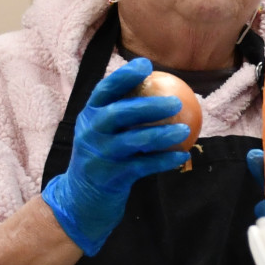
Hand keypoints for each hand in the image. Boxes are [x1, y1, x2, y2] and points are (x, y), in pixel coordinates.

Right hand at [41, 59, 192, 253]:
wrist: (79, 198)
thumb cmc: (101, 155)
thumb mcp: (103, 131)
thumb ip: (123, 111)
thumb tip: (160, 87)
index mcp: (89, 115)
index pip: (104, 90)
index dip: (124, 76)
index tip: (146, 65)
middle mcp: (91, 132)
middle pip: (118, 113)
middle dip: (148, 106)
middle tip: (176, 102)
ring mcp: (99, 155)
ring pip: (132, 141)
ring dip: (161, 135)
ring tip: (185, 130)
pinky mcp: (110, 177)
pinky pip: (142, 166)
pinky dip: (164, 160)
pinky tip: (183, 155)